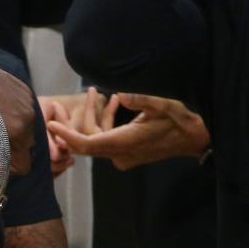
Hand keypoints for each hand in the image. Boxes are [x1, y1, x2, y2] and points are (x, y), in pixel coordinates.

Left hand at [0, 42, 34, 174]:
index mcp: (16, 131)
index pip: (25, 165)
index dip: (11, 167)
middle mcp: (26, 119)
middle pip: (27, 146)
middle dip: (13, 147)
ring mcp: (27, 103)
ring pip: (27, 128)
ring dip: (15, 129)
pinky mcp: (25, 91)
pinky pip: (25, 112)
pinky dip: (16, 113)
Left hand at [48, 91, 209, 169]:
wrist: (198, 138)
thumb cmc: (184, 120)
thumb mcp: (167, 104)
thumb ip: (144, 99)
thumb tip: (122, 95)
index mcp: (126, 143)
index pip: (88, 144)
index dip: (67, 136)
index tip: (50, 125)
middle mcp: (121, 153)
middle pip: (85, 143)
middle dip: (70, 124)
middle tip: (57, 105)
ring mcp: (123, 155)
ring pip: (95, 139)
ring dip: (91, 118)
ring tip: (93, 92)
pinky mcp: (127, 152)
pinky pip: (106, 138)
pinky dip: (105, 121)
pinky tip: (115, 101)